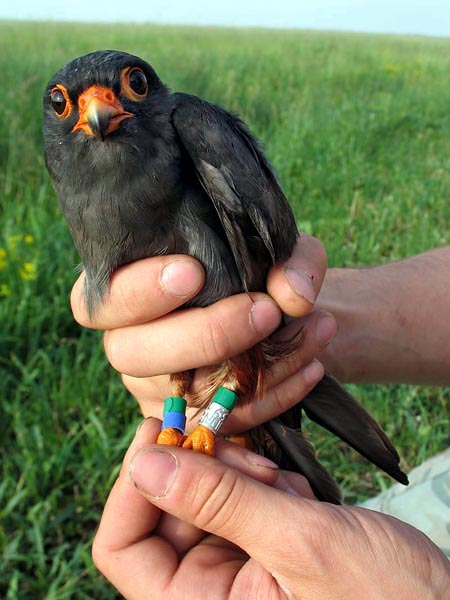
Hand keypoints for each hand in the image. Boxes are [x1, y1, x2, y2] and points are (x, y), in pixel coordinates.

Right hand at [71, 234, 334, 431]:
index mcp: (127, 295)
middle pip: (131, 354)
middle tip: (265, 311)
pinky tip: (313, 365)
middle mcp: (130, 344)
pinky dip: (275, 396)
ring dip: (256, 368)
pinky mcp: (191, 420)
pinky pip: (225, 423)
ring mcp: (157, 389)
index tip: (193, 271)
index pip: (99, 302)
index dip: (137, 291)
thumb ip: (291, 260)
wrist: (277, 315)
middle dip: (202, 335)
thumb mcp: (281, 250)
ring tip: (318, 328)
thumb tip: (292, 296)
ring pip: (185, 394)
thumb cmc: (258, 272)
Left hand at [93, 418, 449, 598]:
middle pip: (164, 509)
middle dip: (201, 470)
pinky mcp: (259, 542)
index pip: (123, 548)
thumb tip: (145, 463)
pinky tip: (295, 494)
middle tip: (241, 450)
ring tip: (280, 482)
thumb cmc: (383, 596)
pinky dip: (261, 480)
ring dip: (237, 473)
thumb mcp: (299, 543)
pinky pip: (237, 494)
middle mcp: (207, 591)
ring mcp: (233, 565)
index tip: (160, 430)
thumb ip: (218, 502)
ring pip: (203, 493)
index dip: (131, 487)